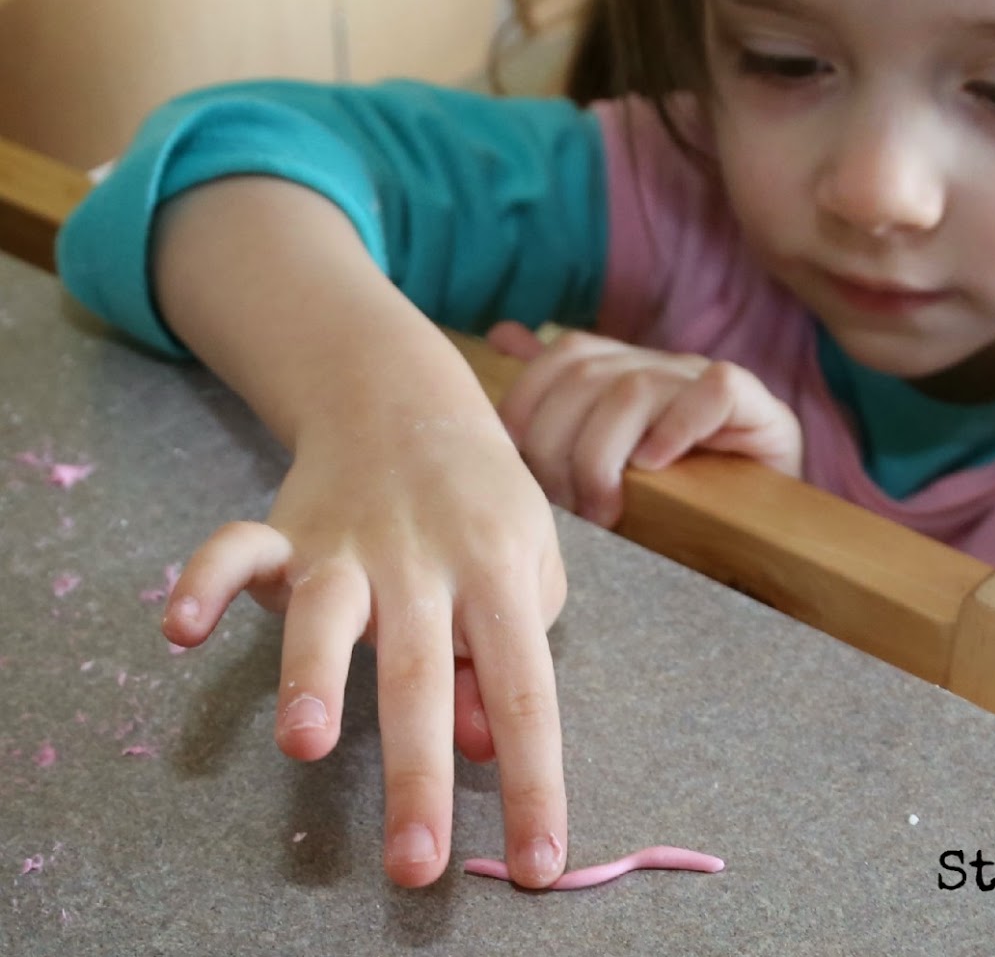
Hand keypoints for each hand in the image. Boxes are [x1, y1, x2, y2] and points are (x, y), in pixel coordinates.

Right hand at [159, 411, 568, 890]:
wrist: (410, 405)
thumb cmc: (482, 512)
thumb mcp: (526, 571)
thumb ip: (504, 658)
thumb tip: (477, 745)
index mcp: (498, 576)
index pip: (526, 691)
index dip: (533, 779)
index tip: (537, 864)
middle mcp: (425, 563)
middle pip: (422, 673)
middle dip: (417, 775)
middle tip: (413, 865)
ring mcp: (349, 545)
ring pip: (328, 612)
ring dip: (315, 674)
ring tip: (306, 743)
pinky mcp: (285, 530)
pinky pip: (237, 549)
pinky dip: (205, 581)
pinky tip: (180, 628)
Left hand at [486, 321, 802, 527]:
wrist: (766, 532)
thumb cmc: (671, 506)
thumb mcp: (603, 463)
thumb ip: (558, 404)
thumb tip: (503, 335)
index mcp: (626, 371)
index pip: (565, 355)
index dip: (531, 405)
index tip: (522, 468)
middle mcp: (665, 367)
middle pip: (589, 375)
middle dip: (562, 448)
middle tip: (569, 510)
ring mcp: (710, 384)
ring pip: (638, 388)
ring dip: (606, 456)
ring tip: (606, 508)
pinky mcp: (760, 409)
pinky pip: (715, 390)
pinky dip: (679, 425)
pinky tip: (659, 466)